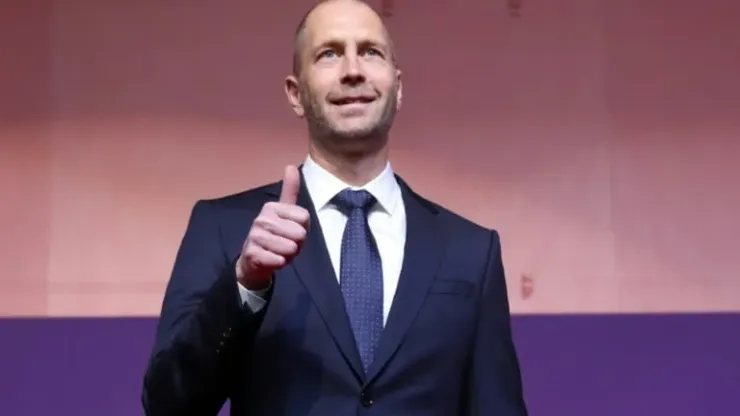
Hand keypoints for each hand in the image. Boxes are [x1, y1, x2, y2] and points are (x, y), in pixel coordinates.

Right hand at [236, 165, 309, 289]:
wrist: (253, 262)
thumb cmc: (275, 236)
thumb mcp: (285, 213)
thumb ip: (290, 190)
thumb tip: (290, 165)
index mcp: (271, 207)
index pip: (305, 218)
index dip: (303, 229)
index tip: (291, 231)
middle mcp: (261, 219)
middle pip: (300, 233)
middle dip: (298, 244)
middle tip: (285, 244)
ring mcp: (255, 236)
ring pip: (290, 248)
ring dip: (289, 255)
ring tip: (278, 252)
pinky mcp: (252, 254)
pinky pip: (279, 260)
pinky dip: (280, 263)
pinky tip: (271, 260)